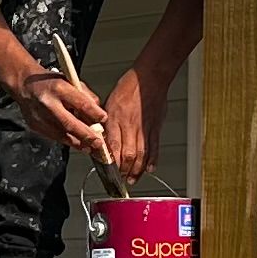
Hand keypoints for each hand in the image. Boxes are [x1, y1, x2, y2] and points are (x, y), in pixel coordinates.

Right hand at [15, 64, 108, 154]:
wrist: (24, 85)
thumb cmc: (50, 82)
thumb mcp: (70, 81)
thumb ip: (85, 96)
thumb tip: (98, 114)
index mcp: (59, 87)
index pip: (80, 103)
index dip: (94, 113)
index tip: (103, 119)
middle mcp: (48, 103)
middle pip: (70, 123)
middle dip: (87, 135)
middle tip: (99, 143)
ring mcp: (40, 116)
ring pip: (63, 134)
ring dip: (79, 142)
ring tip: (91, 147)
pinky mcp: (36, 126)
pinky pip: (55, 137)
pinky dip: (68, 141)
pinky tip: (78, 143)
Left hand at [96, 66, 154, 181]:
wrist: (149, 78)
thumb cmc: (129, 87)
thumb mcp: (110, 103)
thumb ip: (107, 122)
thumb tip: (101, 137)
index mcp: (116, 119)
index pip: (112, 145)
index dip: (111, 161)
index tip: (108, 170)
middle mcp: (130, 125)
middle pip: (128, 154)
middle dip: (124, 170)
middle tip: (121, 179)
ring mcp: (144, 128)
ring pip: (142, 154)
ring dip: (137, 170)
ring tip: (133, 179)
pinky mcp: (155, 128)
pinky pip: (154, 147)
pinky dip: (152, 160)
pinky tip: (149, 169)